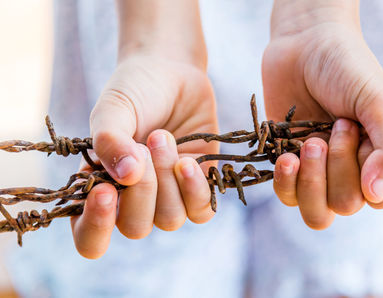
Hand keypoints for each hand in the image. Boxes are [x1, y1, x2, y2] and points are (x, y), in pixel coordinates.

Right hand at [71, 53, 217, 258]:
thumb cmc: (135, 91)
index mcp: (102, 188)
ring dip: (168, 179)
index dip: (96, 227)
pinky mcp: (199, 185)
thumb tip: (127, 177)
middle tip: (144, 143)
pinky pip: (201, 211)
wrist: (172, 70)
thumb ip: (109, 141)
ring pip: (170, 219)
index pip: (90, 237)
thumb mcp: (113, 110)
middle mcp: (134, 199)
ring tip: (163, 137)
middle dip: (142, 190)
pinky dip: (196, 189)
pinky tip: (189, 162)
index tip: (105, 191)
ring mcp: (169, 195)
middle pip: (136, 227)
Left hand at [263, 1, 382, 228]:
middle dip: (337, 167)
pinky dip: (286, 182)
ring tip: (312, 141)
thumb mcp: (379, 103)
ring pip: (317, 213)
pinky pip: (288, 198)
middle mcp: (353, 171)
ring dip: (312, 181)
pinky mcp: (290, 166)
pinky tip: (287, 156)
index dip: (368, 176)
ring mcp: (319, 171)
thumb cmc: (348, 68)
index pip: (382, 198)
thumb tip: (377, 197)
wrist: (304, 45)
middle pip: (346, 206)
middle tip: (337, 125)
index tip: (359, 135)